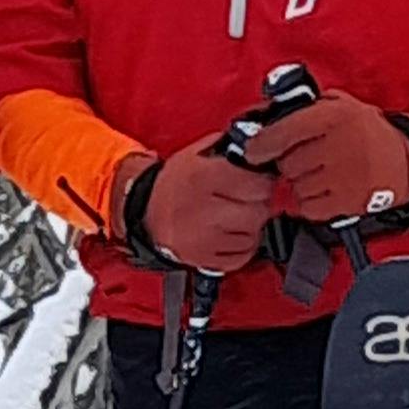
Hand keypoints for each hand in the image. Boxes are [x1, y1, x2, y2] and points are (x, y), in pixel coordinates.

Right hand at [137, 140, 279, 272]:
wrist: (147, 214)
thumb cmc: (174, 184)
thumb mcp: (195, 154)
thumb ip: (228, 149)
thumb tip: (258, 149)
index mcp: (202, 178)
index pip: (257, 183)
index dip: (262, 180)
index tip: (256, 180)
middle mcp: (203, 211)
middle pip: (258, 212)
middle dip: (257, 203)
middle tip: (245, 199)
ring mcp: (203, 239)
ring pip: (253, 236)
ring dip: (249, 226)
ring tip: (232, 216)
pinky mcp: (204, 260)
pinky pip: (243, 257)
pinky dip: (242, 246)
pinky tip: (229, 233)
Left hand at [248, 91, 408, 225]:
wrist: (407, 159)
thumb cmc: (368, 131)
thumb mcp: (341, 104)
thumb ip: (308, 107)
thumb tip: (270, 115)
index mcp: (333, 117)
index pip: (283, 132)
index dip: (263, 144)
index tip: (253, 150)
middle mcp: (336, 146)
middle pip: (287, 164)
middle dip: (289, 162)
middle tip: (306, 158)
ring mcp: (341, 177)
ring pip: (296, 187)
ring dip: (301, 183)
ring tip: (320, 173)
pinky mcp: (346, 202)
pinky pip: (309, 207)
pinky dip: (310, 202)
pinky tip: (324, 190)